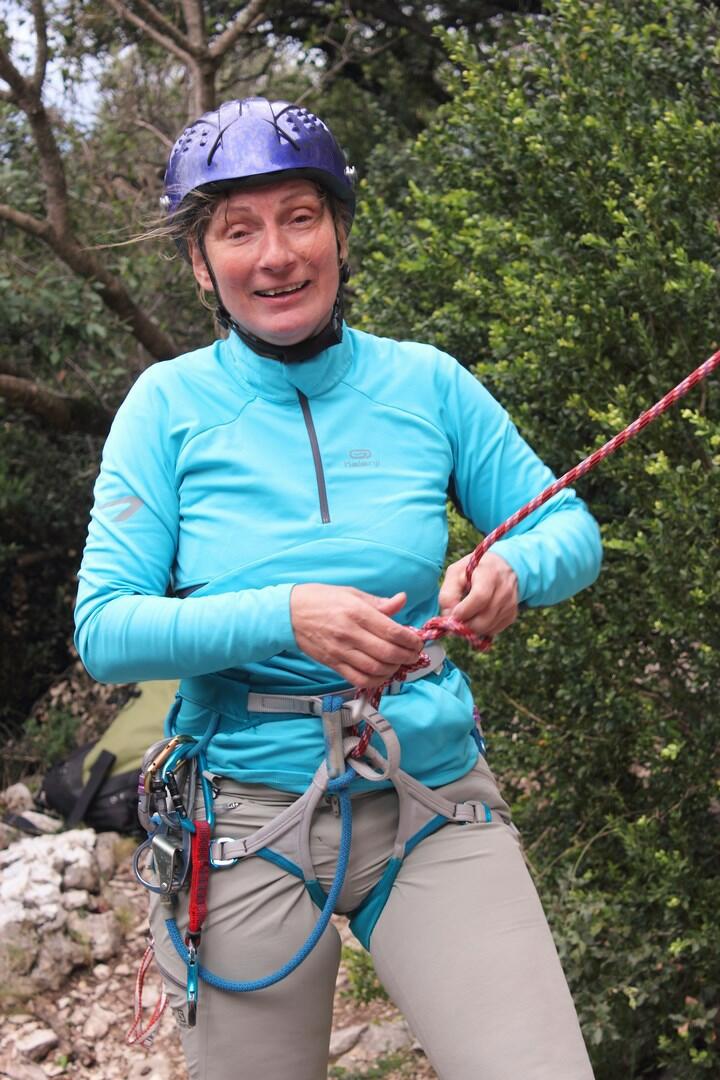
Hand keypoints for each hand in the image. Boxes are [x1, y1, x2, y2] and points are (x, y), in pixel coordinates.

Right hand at [290, 585, 422, 687]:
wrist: (288, 613)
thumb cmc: (321, 599)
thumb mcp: (351, 593)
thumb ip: (379, 603)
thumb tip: (402, 600)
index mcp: (357, 612)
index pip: (393, 631)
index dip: (411, 640)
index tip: (417, 641)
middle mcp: (350, 634)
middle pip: (388, 653)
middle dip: (407, 656)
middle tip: (413, 654)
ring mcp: (340, 651)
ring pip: (375, 670)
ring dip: (393, 670)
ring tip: (398, 663)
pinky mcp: (333, 664)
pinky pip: (359, 680)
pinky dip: (375, 681)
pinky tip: (381, 673)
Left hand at [438, 552, 518, 637]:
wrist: (503, 567)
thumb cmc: (474, 570)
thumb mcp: (456, 572)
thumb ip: (448, 594)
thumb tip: (448, 617)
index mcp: (490, 575)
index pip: (480, 598)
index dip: (464, 611)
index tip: (452, 615)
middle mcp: (504, 590)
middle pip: (484, 619)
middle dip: (465, 624)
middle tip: (455, 620)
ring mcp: (510, 604)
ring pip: (487, 628)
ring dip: (472, 628)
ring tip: (465, 616)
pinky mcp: (512, 615)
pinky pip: (493, 631)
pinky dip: (481, 629)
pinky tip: (477, 617)